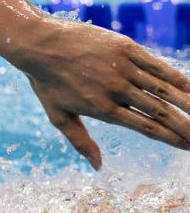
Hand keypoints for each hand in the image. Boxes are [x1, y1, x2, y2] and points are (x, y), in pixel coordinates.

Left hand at [15, 18, 189, 169]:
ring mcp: (122, 68)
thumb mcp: (58, 117)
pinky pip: (156, 64)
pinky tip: (189, 88)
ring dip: (187, 102)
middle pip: (160, 111)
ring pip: (163, 89)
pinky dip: (175, 76)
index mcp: (103, 109)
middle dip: (186, 125)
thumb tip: (98, 167)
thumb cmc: (47, 83)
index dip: (170, 138)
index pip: (146, 128)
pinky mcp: (125, 48)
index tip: (188, 147)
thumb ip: (81, 142)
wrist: (39, 45)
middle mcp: (116, 90)